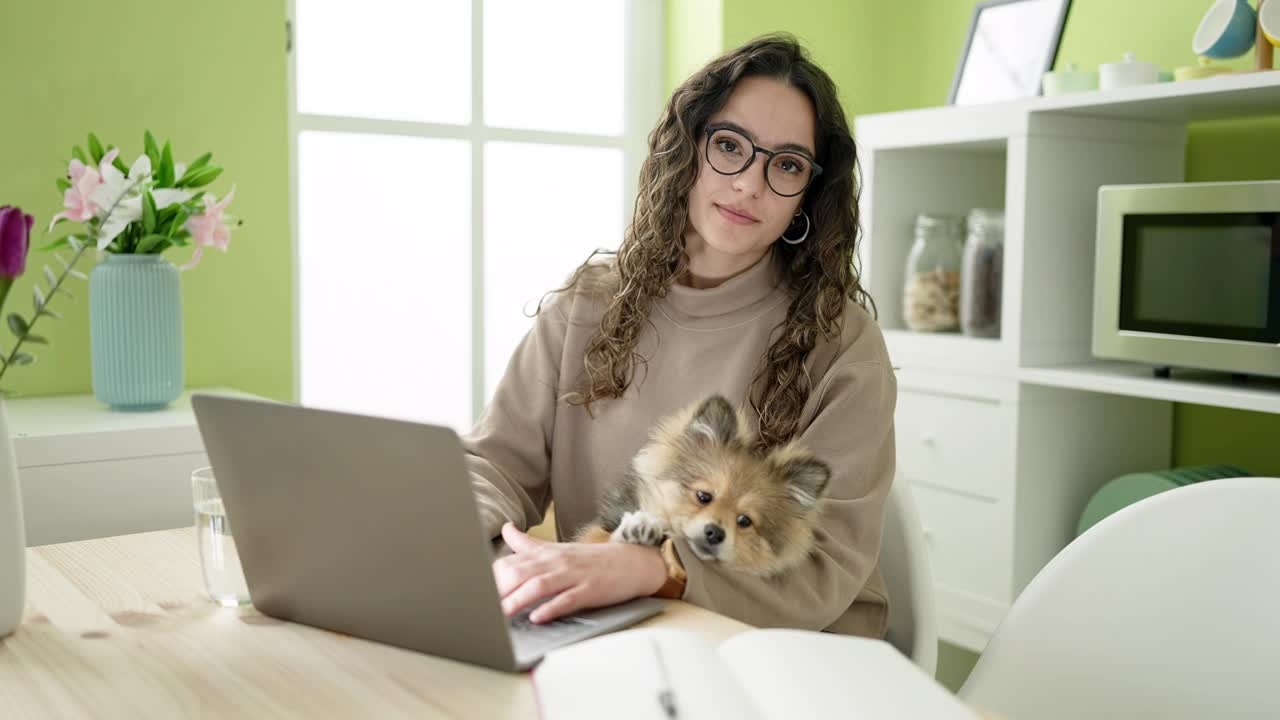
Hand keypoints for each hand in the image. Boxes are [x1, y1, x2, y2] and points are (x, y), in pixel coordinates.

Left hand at [492, 522, 667, 622]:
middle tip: (481, 607)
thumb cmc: (590, 559)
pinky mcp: (590, 590)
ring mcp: (574, 576)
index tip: (475, 593)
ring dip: (520, 600)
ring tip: (502, 614)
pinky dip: (552, 608)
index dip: (492, 579)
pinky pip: (568, 599)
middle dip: (499, 590)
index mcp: (546, 554)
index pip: (511, 562)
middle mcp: (557, 563)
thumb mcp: (556, 549)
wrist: (631, 561)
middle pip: (521, 573)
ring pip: (540, 586)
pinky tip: (539, 617)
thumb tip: (506, 528)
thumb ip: (527, 543)